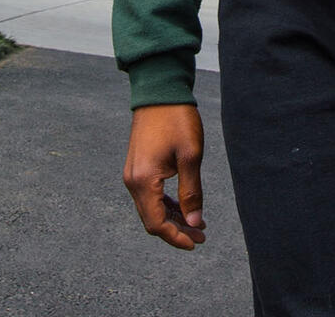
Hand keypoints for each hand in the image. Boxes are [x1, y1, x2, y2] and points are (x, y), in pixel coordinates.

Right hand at [123, 104, 205, 250]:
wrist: (160, 91)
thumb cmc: (177, 119)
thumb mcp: (190, 155)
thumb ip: (192, 192)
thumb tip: (194, 223)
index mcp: (143, 181)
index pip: (156, 223)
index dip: (176, 237)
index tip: (196, 243)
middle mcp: (133, 181)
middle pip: (152, 219)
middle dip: (176, 230)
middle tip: (202, 235)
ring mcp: (133, 174)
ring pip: (151, 208)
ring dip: (172, 218)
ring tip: (197, 223)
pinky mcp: (138, 167)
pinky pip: (150, 194)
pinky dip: (166, 204)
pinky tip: (184, 206)